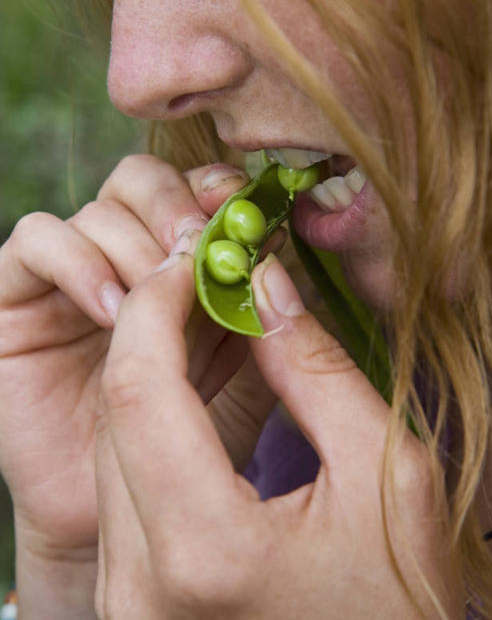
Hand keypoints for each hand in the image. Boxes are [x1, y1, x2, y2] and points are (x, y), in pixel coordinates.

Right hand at [0, 154, 272, 564]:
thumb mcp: (243, 358)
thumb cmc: (197, 431)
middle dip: (174, 207)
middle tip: (199, 248)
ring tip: (158, 301)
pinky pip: (34, 240)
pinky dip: (77, 261)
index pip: (189, 185)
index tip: (245, 213)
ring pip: (94, 210)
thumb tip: (271, 247)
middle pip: (139, 180)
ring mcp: (69, 273)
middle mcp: (122, 253)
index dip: (215, 187)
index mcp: (177, 256)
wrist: (128, 507)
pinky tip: (112, 311)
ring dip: (134, 246)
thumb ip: (255, 300)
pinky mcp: (16, 296)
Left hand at [95, 250, 464, 618]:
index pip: (139, 388)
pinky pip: (119, 492)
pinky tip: (194, 397)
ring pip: (109, 450)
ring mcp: (129, 603)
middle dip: (150, 332)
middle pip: (115, 414)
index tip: (193, 260)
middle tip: (204, 285)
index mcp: (208, 550)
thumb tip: (264, 289)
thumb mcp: (388, 475)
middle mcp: (143, 586)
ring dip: (148, 378)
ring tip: (205, 332)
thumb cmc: (401, 601)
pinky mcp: (132, 606)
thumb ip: (318, 373)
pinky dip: (150, 428)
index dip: (156, 305)